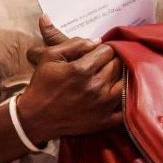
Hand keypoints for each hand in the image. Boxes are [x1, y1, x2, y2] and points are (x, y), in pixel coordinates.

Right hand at [15, 19, 125, 141]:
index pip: (107, 51)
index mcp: (81, 69)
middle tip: (105, 62)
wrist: (36, 117)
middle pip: (117, 65)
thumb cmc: (42, 84)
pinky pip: (125, 108)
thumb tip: (96, 41)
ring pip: (124, 83)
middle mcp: (95, 87)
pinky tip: (118, 93)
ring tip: (112, 75)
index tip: (100, 51)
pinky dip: (126, 99)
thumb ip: (74, 44)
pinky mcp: (104, 121)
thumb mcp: (50, 56)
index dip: (104, 48)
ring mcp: (102, 105)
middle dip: (113, 60)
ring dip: (120, 76)